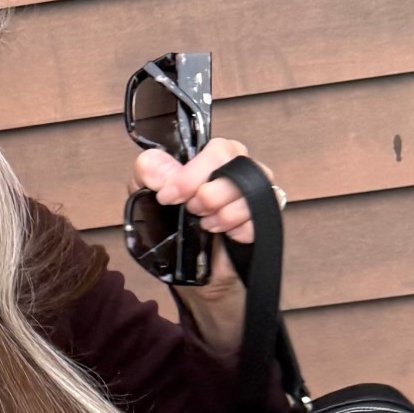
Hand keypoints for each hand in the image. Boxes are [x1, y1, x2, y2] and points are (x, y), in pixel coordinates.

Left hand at [130, 135, 280, 245]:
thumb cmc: (170, 220)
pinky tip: (224, 235)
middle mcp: (240, 167)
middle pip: (239, 169)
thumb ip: (148, 173)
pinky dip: (237, 232)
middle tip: (192, 210)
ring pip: (251, 196)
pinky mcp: (265, 219)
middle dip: (210, 195)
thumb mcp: (148, 194)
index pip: (218, 150)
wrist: (186, 262)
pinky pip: (258, 222)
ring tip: (205, 225)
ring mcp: (257, 192)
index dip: (192, 175)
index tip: (169, 196)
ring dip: (223, 216)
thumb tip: (152, 165)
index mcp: (215, 154)